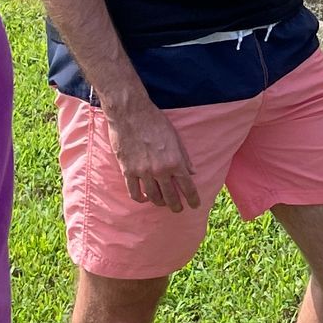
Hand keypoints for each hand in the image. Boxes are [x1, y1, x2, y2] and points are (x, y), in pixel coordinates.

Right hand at [102, 91, 200, 211]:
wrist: (130, 113)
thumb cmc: (155, 121)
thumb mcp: (175, 137)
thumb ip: (184, 157)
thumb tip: (192, 172)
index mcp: (175, 161)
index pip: (187, 187)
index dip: (193, 199)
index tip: (195, 205)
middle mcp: (160, 170)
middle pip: (170, 196)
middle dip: (176, 206)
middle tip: (178, 209)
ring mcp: (143, 172)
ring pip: (153, 196)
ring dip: (159, 202)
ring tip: (162, 203)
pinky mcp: (127, 170)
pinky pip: (134, 192)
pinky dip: (141, 198)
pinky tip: (144, 198)